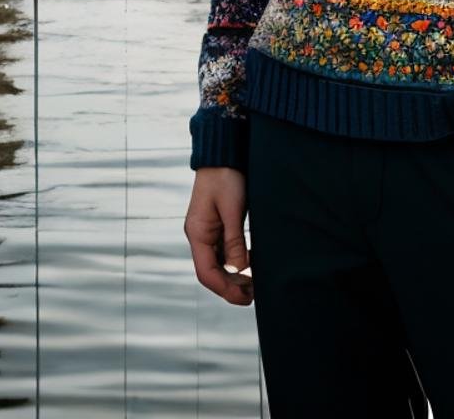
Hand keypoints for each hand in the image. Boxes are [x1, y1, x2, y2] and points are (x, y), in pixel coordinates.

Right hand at [184, 167, 252, 305]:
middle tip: (255, 295)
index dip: (225, 289)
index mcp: (197, 233)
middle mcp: (199, 236)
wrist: (222, 154)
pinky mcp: (216, 226)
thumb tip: (239, 269)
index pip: (206, 273)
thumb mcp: (232, 209)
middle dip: (231, 287)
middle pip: (211, 272)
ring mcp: (207, 232)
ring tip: (255, 284)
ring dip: (235, 277)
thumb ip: (234, 240)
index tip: (246, 297)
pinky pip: (224, 252)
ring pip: (218, 264)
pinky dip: (236, 263)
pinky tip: (252, 264)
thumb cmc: (225, 177)